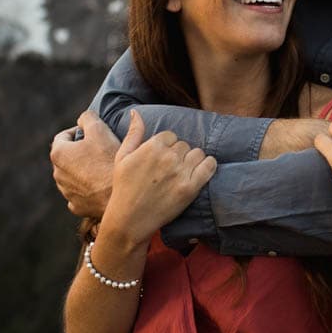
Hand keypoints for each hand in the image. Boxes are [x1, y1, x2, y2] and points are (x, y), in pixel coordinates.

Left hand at [50, 110, 118, 217]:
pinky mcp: (77, 206)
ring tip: (102, 167)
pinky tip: (101, 185)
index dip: (78, 131)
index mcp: (58, 154)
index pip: (63, 136)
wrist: (117, 193)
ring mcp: (66, 192)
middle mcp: (57, 174)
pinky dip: (87, 189)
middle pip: (67, 157)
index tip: (91, 133)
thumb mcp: (99, 129)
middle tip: (99, 149)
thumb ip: (88, 117)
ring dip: (83, 170)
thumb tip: (82, 118)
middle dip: (80, 151)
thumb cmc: (107, 159)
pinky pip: (79, 194)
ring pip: (72, 176)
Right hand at [107, 110, 216, 247]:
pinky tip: (201, 171)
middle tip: (170, 170)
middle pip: (184, 145)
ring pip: (198, 154)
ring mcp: (180, 172)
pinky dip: (208, 166)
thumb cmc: (124, 188)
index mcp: (152, 146)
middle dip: (179, 155)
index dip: (167, 147)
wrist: (130, 219)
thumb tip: (136, 112)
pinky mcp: (190, 188)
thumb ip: (133, 133)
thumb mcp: (122, 157)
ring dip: (192, 161)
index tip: (161, 159)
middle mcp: (168, 157)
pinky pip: (209, 166)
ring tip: (183, 173)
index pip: (171, 136)